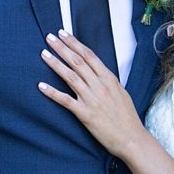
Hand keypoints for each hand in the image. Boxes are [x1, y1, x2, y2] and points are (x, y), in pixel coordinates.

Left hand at [39, 30, 143, 158]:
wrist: (132, 139)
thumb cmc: (127, 118)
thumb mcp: (121, 93)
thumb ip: (108, 81)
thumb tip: (97, 72)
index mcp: (109, 79)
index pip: (89, 56)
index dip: (75, 43)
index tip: (64, 34)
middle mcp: (100, 86)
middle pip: (78, 62)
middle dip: (62, 48)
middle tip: (49, 37)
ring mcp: (92, 99)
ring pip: (70, 76)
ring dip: (56, 64)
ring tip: (44, 54)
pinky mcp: (85, 114)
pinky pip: (66, 100)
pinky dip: (52, 92)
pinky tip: (41, 86)